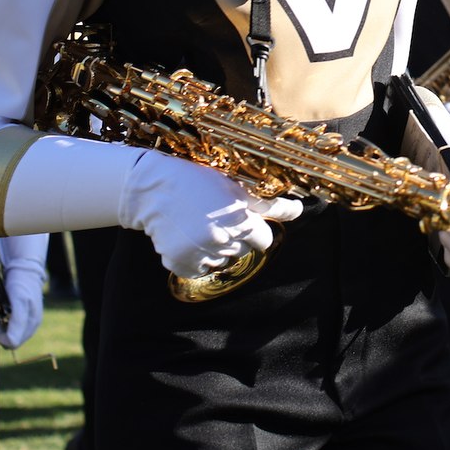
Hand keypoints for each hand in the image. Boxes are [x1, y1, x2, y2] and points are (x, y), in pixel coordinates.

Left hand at [0, 254, 45, 349]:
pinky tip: (5, 310)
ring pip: (12, 335)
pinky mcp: (27, 316)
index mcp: (32, 324)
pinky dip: (5, 321)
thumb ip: (17, 323)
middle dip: (0, 330)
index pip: (11, 342)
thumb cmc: (20, 283)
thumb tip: (11, 343)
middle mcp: (33, 325)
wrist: (24, 268)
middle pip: (12, 341)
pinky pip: (13, 328)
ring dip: (3, 326)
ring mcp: (31, 321)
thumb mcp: (19, 302)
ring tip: (1, 310)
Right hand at [119, 150, 299, 279]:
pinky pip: (200, 269)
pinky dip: (196, 258)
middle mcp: (223, 239)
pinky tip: (188, 237)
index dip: (255, 228)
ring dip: (216, 248)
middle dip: (236, 236)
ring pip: (223, 260)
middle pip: (244, 250)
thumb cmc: (196, 180)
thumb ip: (268, 203)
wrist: (151, 188)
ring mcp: (201, 254)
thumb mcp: (235, 186)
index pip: (264, 240)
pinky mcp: (181, 264)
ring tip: (199, 224)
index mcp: (240, 219)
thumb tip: (298, 210)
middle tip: (215, 217)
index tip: (242, 218)